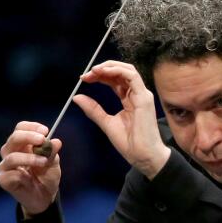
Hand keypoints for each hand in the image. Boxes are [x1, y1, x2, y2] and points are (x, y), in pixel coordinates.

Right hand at [0, 121, 62, 215]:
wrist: (45, 198)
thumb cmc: (46, 177)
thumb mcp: (53, 164)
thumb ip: (52, 152)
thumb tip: (56, 141)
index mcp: (22, 145)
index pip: (20, 129)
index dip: (31, 127)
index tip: (45, 131)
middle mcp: (11, 152)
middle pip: (14, 138)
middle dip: (28, 137)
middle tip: (42, 139)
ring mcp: (6, 166)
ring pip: (12, 156)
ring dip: (29, 157)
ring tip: (43, 161)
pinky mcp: (4, 180)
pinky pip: (10, 174)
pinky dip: (22, 174)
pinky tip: (30, 177)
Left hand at [74, 61, 169, 178]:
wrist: (142, 156)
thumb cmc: (129, 142)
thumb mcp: (106, 122)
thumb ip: (93, 109)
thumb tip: (77, 97)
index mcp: (129, 99)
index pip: (115, 80)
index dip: (100, 76)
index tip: (84, 79)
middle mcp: (137, 94)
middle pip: (120, 72)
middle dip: (102, 69)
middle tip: (87, 74)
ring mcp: (142, 94)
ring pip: (127, 70)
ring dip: (109, 67)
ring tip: (94, 71)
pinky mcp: (144, 97)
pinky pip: (132, 76)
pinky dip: (117, 71)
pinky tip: (104, 73)